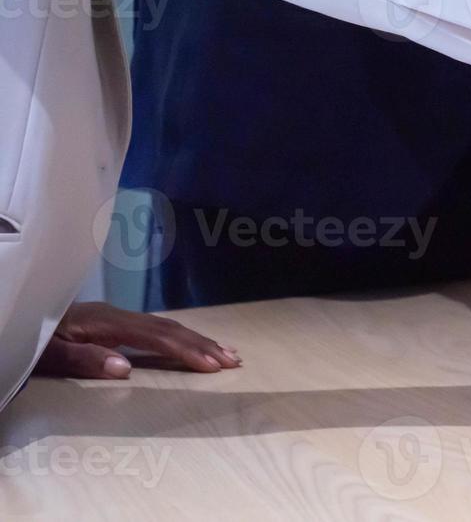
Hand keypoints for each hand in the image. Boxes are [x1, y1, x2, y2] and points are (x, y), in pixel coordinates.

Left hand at [34, 302, 240, 379]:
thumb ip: (85, 360)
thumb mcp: (48, 355)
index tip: (214, 364)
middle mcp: (117, 316)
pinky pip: (155, 328)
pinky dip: (180, 337)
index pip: (157, 337)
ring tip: (226, 352)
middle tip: (234, 360)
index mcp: (106, 323)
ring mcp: (117, 317)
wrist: (14, 315)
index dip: (187, 350)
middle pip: (169, 328)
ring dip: (197, 339)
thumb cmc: (32, 339)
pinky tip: (190, 343)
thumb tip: (126, 368)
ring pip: (166, 326)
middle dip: (203, 344)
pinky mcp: (113, 323)